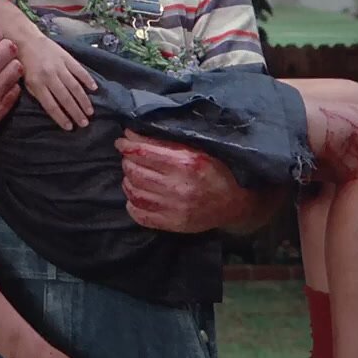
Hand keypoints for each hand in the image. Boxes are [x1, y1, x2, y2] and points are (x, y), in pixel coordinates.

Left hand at [17, 35, 96, 130]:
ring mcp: (59, 66)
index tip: (70, 127)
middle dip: (76, 112)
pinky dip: (87, 79)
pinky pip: (79, 70)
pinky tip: (94, 88)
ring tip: (90, 111)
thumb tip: (53, 110)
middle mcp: (49, 76)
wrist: (26, 41)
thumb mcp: (26, 83)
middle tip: (85, 124)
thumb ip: (38, 95)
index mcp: (37, 84)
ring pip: (74, 86)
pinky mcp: (66, 57)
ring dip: (83, 100)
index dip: (61, 117)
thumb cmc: (24, 65)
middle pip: (65, 98)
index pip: (51, 105)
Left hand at [115, 130, 266, 232]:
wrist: (235, 203)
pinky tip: (136, 194)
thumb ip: (168, 142)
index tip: (122, 140)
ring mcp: (174, 208)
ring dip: (128, 180)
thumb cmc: (217, 171)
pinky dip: (132, 203)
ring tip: (132, 173)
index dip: (127, 144)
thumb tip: (135, 134)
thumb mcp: (198, 149)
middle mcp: (178, 186)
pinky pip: (140, 215)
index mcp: (185, 162)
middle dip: (127, 160)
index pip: (144, 151)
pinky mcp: (173, 224)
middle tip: (130, 156)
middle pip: (135, 171)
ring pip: (134, 192)